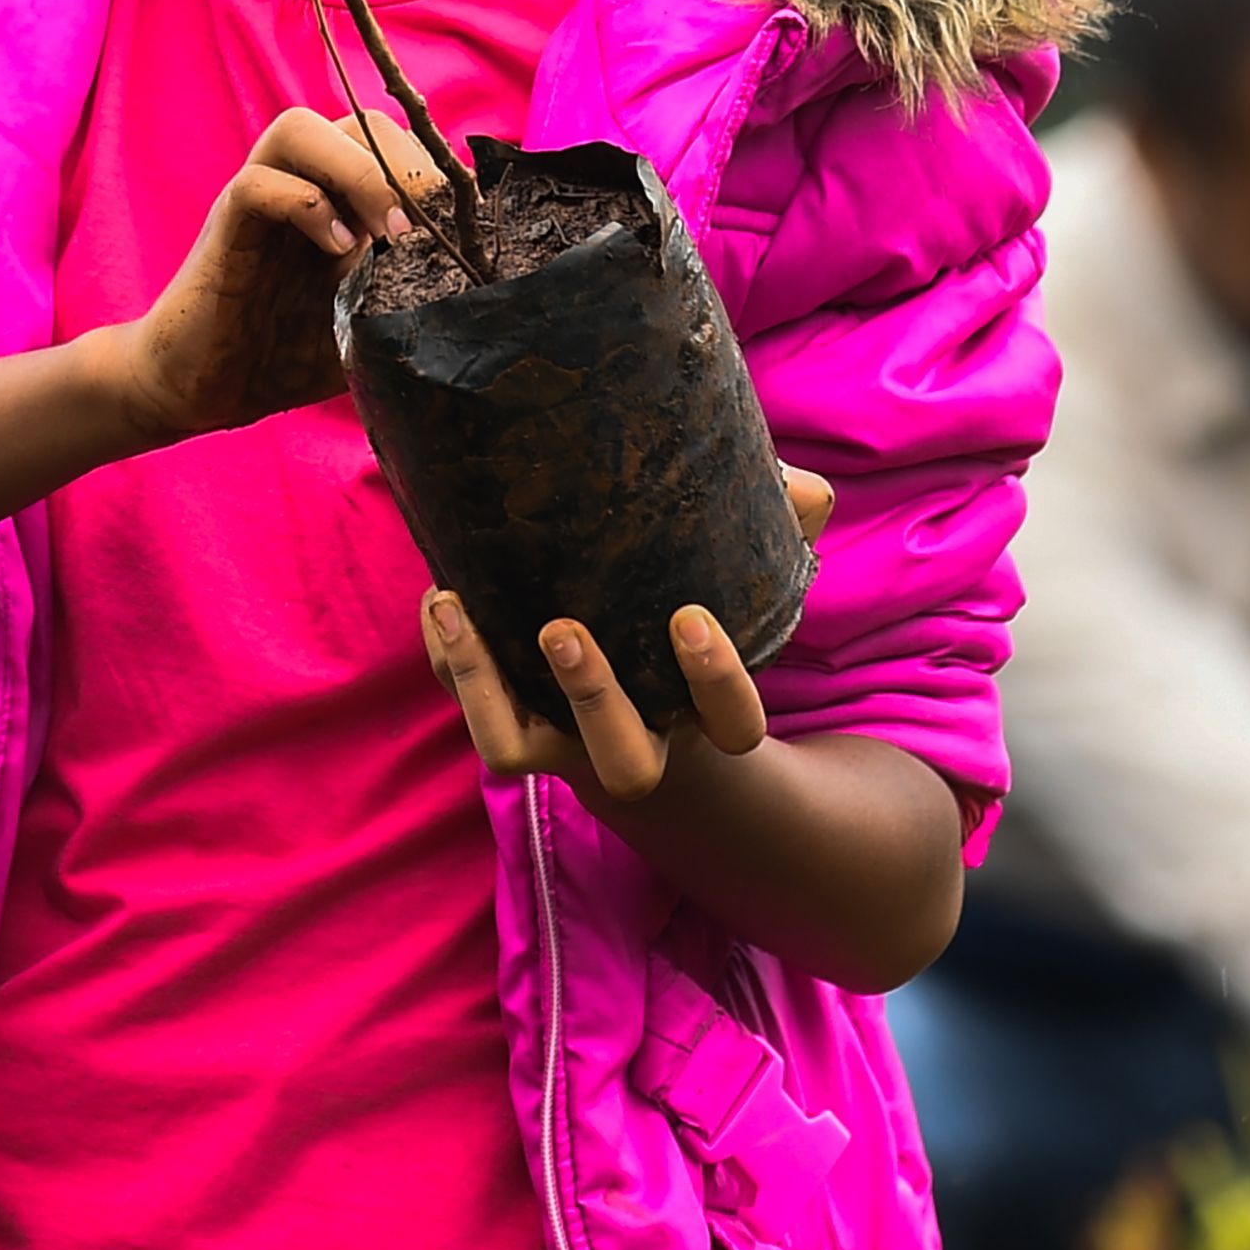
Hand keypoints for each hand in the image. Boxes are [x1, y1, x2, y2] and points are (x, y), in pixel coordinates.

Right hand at [82, 108, 447, 446]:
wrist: (205, 386)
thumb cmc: (288, 354)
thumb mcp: (372, 319)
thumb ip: (413, 290)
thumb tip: (485, 292)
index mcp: (342, 198)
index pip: (398, 145)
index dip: (438, 174)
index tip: (468, 228)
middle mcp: (301, 183)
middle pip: (359, 122)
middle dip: (408, 169)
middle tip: (432, 234)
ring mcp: (261, 199)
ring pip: (301, 128)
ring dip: (359, 173)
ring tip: (390, 236)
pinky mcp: (226, 227)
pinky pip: (258, 184)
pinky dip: (305, 206)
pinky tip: (335, 252)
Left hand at [417, 467, 832, 803]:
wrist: (635, 698)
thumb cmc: (690, 615)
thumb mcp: (741, 575)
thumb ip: (780, 528)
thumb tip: (806, 487)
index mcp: (703, 715)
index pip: (733, 726)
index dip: (717, 682)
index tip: (691, 618)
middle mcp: (633, 743)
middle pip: (623, 762)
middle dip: (592, 699)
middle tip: (562, 627)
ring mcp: (562, 742)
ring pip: (516, 752)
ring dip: (486, 687)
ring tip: (458, 607)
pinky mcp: (510, 726)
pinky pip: (470, 714)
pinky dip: (451, 664)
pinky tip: (442, 596)